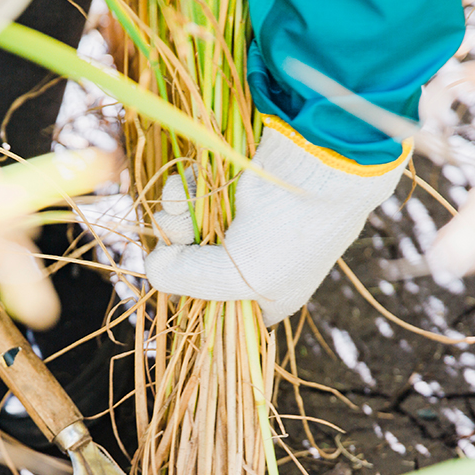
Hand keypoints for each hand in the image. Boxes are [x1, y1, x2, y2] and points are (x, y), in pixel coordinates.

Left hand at [144, 116, 411, 324]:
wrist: (320, 163)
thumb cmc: (289, 232)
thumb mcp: (236, 275)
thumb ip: (188, 281)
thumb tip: (153, 266)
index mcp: (266, 296)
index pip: (216, 310)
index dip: (192, 299)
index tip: (177, 283)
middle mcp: (252, 264)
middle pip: (191, 269)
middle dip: (177, 254)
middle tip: (181, 241)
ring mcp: (239, 225)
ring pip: (185, 232)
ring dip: (175, 220)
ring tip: (181, 208)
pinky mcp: (229, 190)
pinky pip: (190, 199)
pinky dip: (181, 192)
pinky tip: (184, 186)